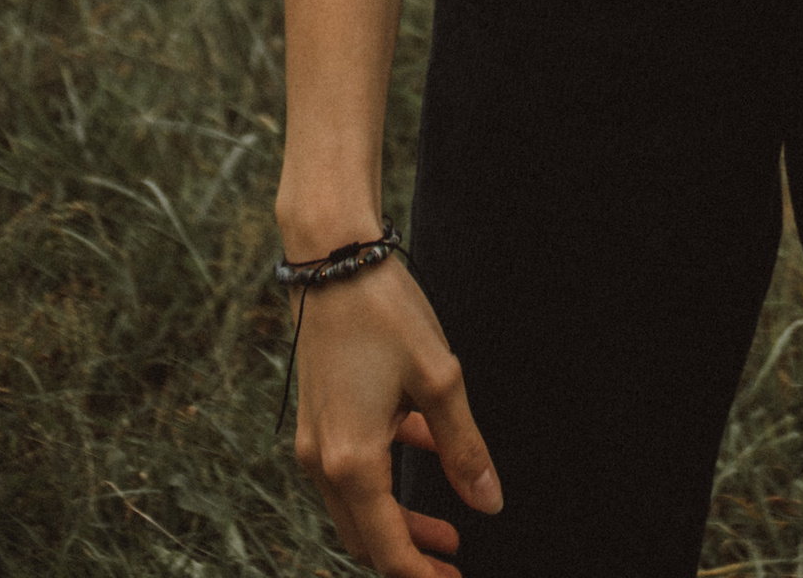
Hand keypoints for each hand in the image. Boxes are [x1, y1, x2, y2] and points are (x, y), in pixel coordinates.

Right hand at [290, 257, 501, 572]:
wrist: (331, 257)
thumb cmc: (385, 311)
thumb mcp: (439, 379)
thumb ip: (464, 447)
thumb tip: (489, 502)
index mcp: (352, 462)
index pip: (386, 550)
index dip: (422, 574)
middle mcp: (322, 462)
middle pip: (366, 537)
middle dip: (410, 554)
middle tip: (454, 559)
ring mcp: (314, 440)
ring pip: (358, 505)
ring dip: (399, 520)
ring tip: (450, 524)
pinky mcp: (318, 416)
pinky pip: (352, 466)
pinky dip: (387, 474)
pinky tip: (427, 448)